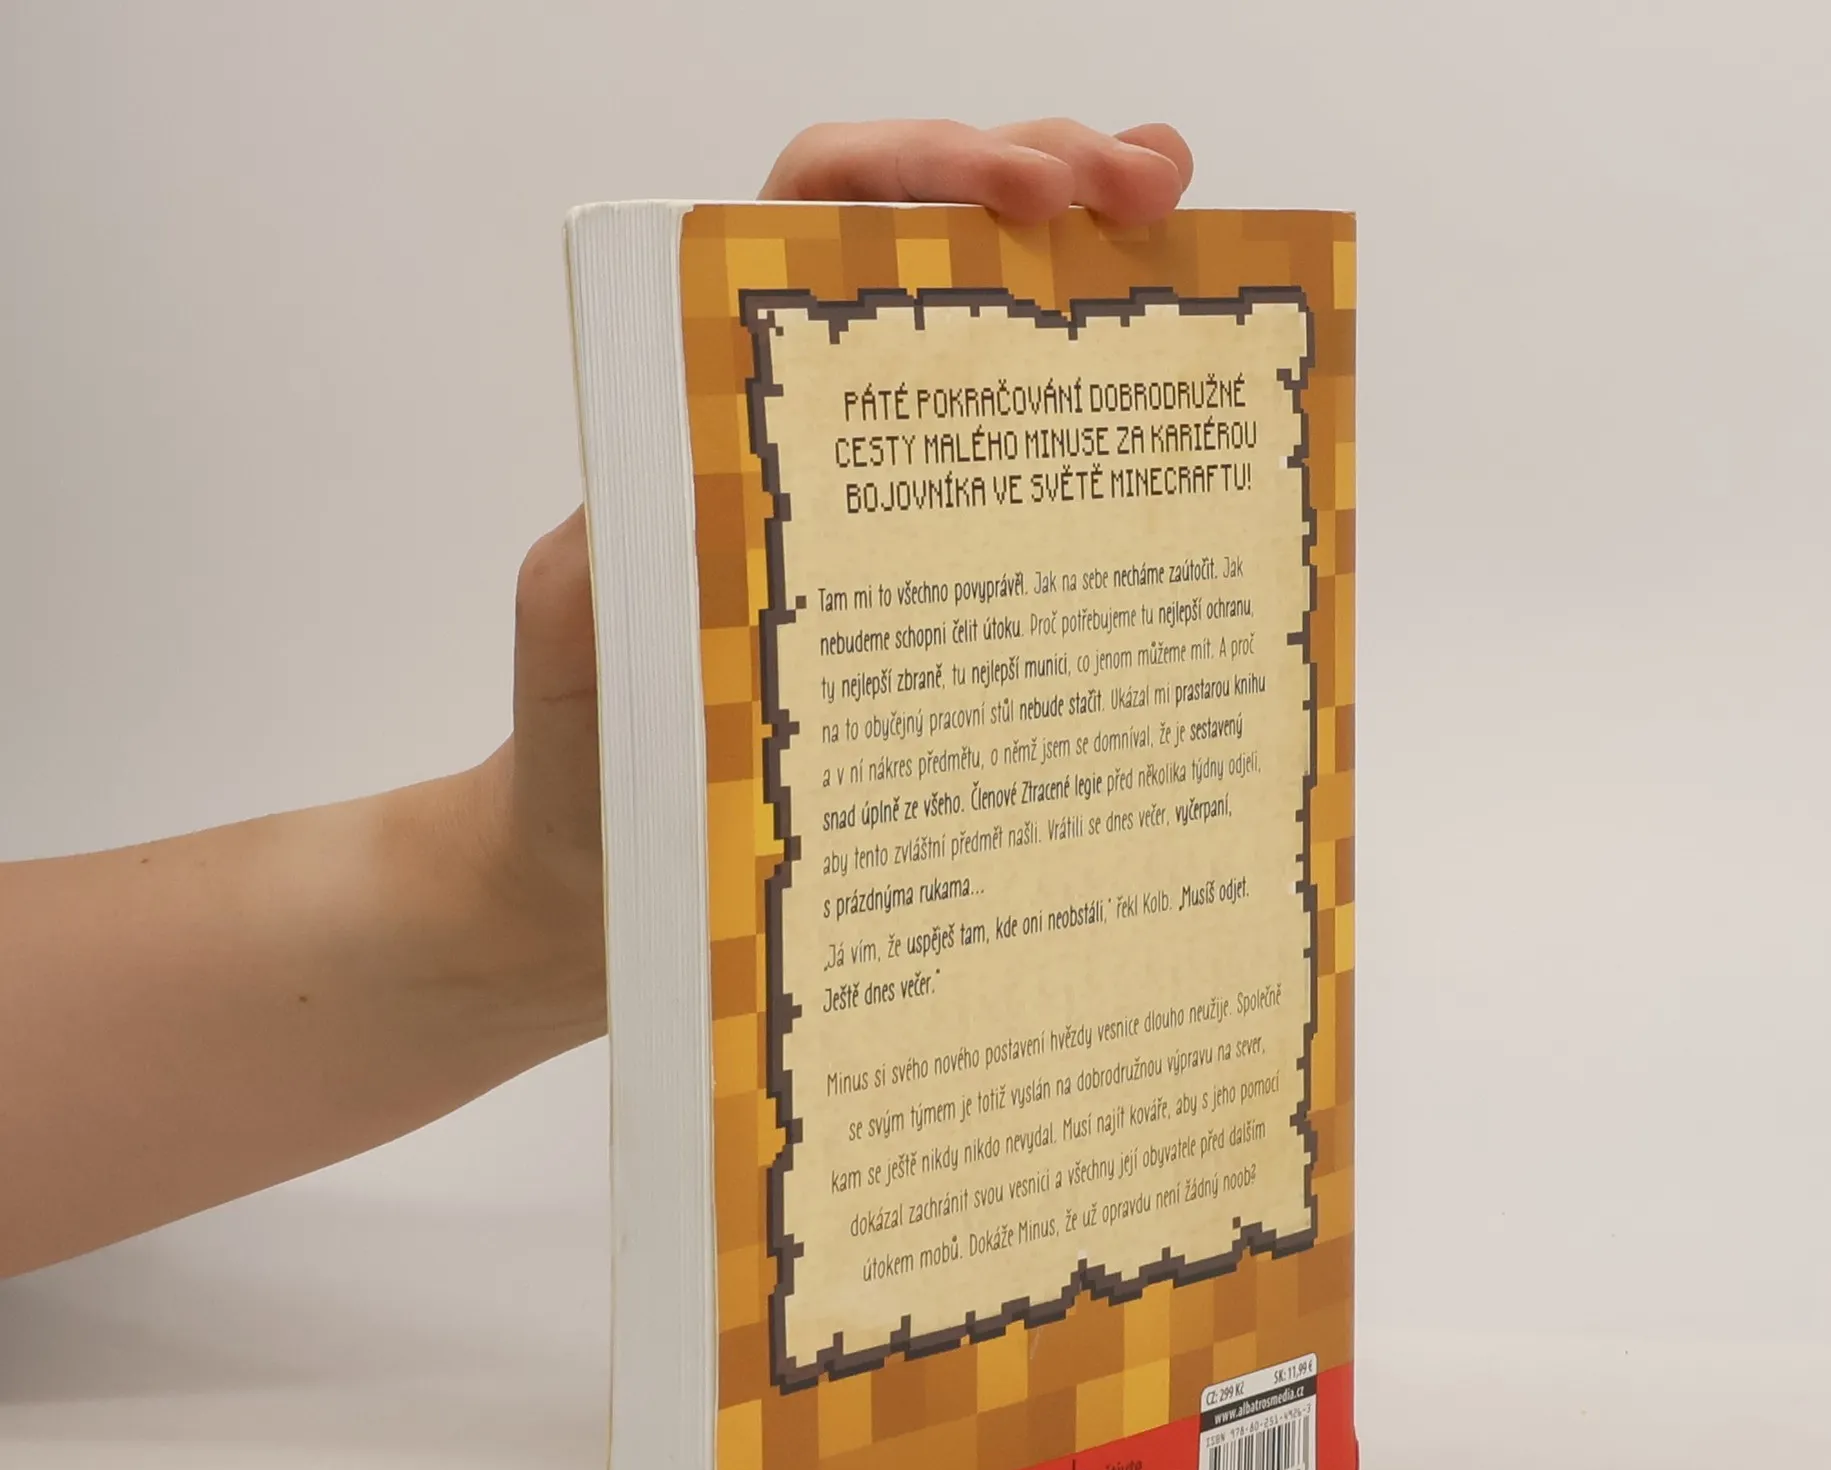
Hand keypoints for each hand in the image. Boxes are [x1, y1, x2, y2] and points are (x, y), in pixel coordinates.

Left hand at [493, 117, 1195, 998]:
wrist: (604, 882)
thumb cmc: (584, 758)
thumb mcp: (587, 640)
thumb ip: (625, 553)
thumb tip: (712, 480)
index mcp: (718, 403)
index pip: (810, 216)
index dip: (922, 171)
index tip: (1031, 197)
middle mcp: (813, 433)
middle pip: (931, 250)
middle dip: (1047, 182)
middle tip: (1154, 191)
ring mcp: (884, 512)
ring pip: (994, 356)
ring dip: (1097, 284)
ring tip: (1192, 257)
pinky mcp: (932, 599)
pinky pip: (1026, 501)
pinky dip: (1105, 444)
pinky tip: (1182, 435)